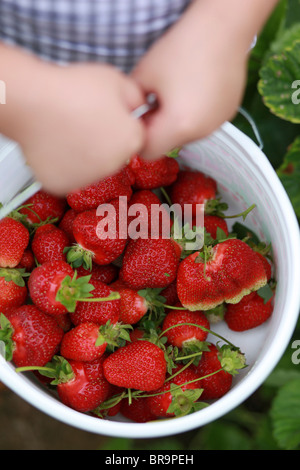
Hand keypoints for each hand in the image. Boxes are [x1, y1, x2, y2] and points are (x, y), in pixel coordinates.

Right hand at [4, 56, 144, 194]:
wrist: (33, 102)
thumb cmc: (72, 89)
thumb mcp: (116, 80)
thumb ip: (136, 97)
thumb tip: (139, 109)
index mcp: (131, 140)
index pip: (134, 137)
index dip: (120, 123)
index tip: (104, 113)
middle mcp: (115, 165)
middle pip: (113, 155)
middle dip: (103, 141)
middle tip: (83, 120)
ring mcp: (88, 178)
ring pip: (90, 167)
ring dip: (83, 154)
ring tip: (67, 130)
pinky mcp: (63, 186)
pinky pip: (67, 175)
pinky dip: (62, 163)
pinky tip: (55, 143)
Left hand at [131, 1, 251, 158]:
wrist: (221, 28)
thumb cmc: (180, 48)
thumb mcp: (143, 76)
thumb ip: (132, 105)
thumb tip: (131, 117)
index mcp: (178, 126)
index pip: (149, 152)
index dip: (140, 137)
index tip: (140, 117)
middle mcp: (201, 132)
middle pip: (169, 144)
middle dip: (159, 129)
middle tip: (156, 100)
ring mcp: (217, 124)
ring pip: (187, 134)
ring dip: (178, 121)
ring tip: (177, 91)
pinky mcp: (228, 114)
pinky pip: (203, 123)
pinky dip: (195, 114)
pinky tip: (195, 88)